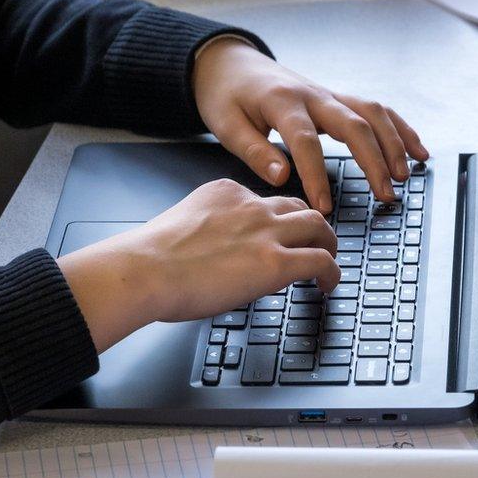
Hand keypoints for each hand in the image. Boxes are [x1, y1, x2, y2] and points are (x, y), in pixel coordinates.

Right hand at [57, 179, 339, 351]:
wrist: (144, 269)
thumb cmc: (150, 259)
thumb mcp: (183, 226)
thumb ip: (208, 231)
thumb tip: (217, 254)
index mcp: (225, 192)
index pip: (263, 200)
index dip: (275, 219)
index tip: (275, 235)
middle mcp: (251, 206)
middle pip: (297, 205)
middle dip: (310, 224)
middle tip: (316, 242)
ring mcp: (266, 232)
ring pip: (318, 225)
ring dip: (328, 243)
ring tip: (329, 261)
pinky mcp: (276, 263)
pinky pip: (321, 261)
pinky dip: (332, 272)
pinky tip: (328, 285)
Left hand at [192, 38, 428, 213]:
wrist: (231, 63)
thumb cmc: (226, 96)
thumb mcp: (226, 125)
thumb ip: (254, 151)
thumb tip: (283, 177)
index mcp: (282, 102)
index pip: (305, 142)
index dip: (316, 176)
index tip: (323, 208)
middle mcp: (312, 95)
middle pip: (353, 125)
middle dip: (373, 161)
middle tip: (385, 195)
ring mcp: (329, 95)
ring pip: (373, 114)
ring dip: (394, 144)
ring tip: (405, 176)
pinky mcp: (337, 99)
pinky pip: (377, 111)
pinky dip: (400, 129)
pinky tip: (417, 151)